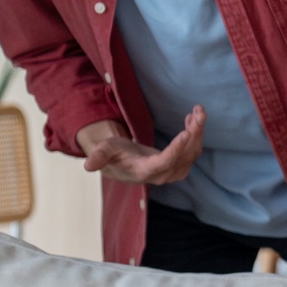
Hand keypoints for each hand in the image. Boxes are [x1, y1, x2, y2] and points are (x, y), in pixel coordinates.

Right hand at [77, 107, 205, 184]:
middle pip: (185, 156)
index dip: (176, 149)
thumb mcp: (104, 151)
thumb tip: (87, 166)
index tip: (186, 132)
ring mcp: (173, 172)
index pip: (164, 162)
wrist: (122, 163)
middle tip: (199, 111)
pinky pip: (193, 151)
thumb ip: (98, 156)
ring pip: (193, 153)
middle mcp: (162, 174)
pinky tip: (192, 119)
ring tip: (198, 111)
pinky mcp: (179, 166)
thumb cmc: (113, 154)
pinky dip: (196, 134)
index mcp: (144, 171)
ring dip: (198, 131)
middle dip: (195, 133)